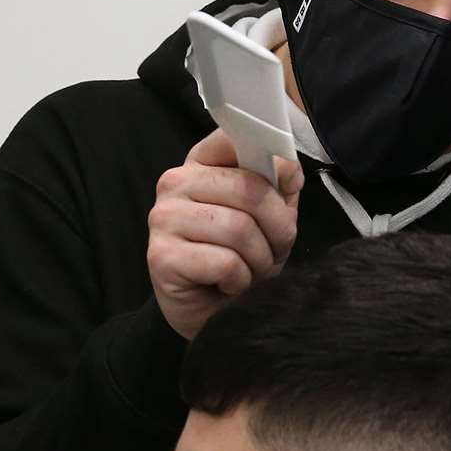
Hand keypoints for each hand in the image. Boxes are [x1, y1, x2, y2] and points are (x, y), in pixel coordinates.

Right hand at [148, 128, 303, 339]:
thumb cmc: (238, 258)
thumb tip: (288, 169)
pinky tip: (229, 285)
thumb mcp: (268, 218)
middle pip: (249, 190)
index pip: (236, 139)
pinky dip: (240, 280)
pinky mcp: (162, 257)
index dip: (273, 163)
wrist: (206, 312)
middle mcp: (176, 183)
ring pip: (239, 229)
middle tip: (275, 250)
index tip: (288, 185)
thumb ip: (278, 187)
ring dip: (260, 260)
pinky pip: (225, 263)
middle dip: (278, 229)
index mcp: (201, 164)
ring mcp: (164, 219)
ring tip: (252, 270)